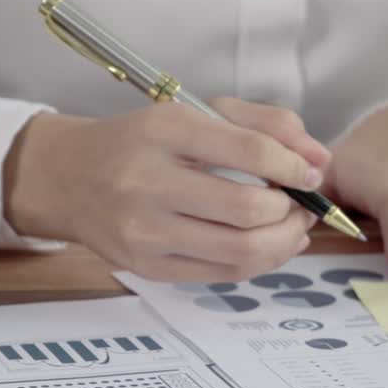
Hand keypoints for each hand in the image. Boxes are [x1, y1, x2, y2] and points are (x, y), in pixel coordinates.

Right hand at [3, 99, 330, 281]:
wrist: (68, 177)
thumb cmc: (142, 143)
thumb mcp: (198, 113)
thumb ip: (266, 125)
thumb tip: (320, 159)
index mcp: (164, 130)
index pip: (249, 151)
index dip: (294, 167)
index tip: (310, 172)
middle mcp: (148, 181)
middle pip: (248, 210)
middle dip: (292, 210)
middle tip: (303, 202)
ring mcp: (144, 231)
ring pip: (241, 251)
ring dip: (284, 241)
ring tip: (293, 225)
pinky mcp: (148, 266)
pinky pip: (224, 273)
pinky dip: (262, 261)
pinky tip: (271, 244)